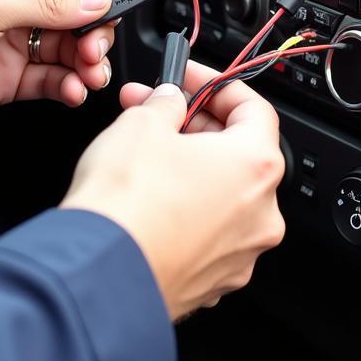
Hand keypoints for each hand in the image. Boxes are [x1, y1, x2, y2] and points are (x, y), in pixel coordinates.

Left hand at [0, 0, 116, 133]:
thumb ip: (50, 5)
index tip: (115, 9)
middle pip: (76, 10)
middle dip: (94, 31)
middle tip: (96, 50)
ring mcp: (11, 39)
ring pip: (68, 48)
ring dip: (86, 63)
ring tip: (89, 76)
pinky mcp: (7, 77)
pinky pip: (51, 79)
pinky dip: (67, 86)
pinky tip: (72, 91)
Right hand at [61, 61, 286, 320]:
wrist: (99, 277)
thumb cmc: (126, 205)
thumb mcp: (141, 124)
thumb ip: (165, 103)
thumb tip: (169, 100)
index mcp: (256, 166)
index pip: (253, 108)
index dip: (215, 85)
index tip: (187, 78)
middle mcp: (261, 213)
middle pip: (238, 151)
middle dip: (193, 124)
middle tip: (153, 111)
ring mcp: (241, 253)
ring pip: (222, 194)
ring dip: (189, 167)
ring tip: (144, 153)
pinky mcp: (214, 282)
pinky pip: (208, 232)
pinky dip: (185, 210)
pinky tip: (149, 199)